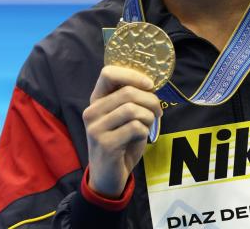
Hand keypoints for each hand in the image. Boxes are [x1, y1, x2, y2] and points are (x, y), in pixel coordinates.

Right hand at [82, 65, 162, 196]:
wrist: (108, 176)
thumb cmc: (121, 143)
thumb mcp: (124, 117)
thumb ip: (131, 99)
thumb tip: (151, 84)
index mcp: (96, 101)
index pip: (108, 73)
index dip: (132, 75)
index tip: (149, 85)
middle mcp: (92, 112)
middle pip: (128, 92)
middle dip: (151, 100)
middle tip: (157, 111)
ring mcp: (96, 128)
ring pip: (133, 109)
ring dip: (149, 117)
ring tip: (149, 125)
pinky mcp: (105, 144)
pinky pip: (135, 128)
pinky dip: (145, 131)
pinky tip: (141, 138)